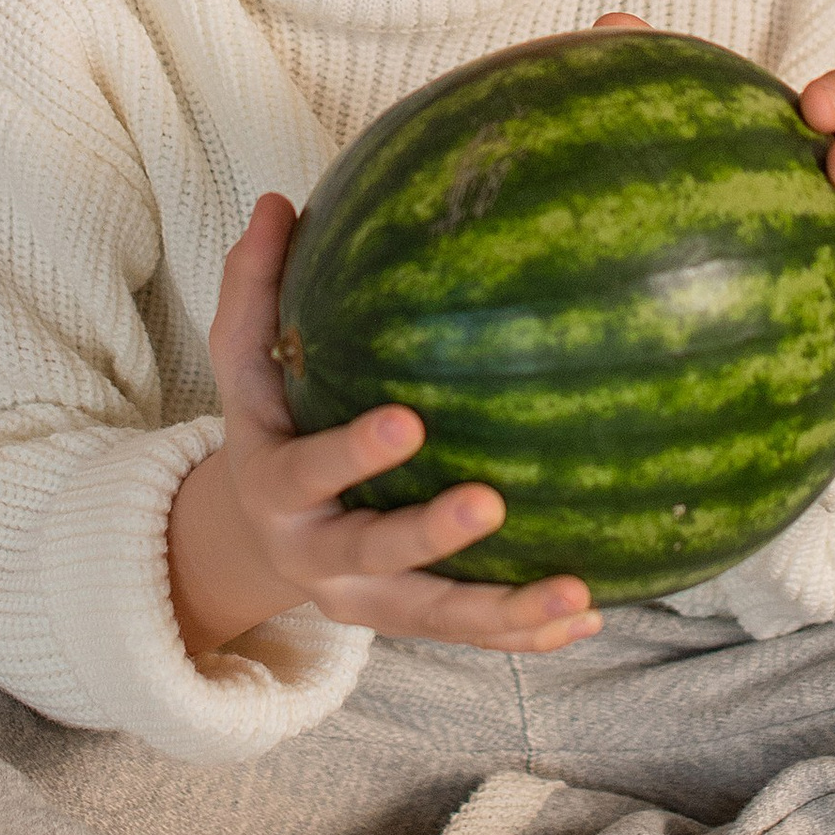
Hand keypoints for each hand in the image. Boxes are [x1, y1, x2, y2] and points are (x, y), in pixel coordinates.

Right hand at [165, 195, 602, 661]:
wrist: (252, 534)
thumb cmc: (269, 419)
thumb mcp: (243, 360)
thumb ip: (254, 287)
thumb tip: (280, 202)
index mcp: (276, 488)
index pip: (308, 471)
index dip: (353, 454)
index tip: (409, 420)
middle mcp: (316, 556)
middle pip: (373, 556)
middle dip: (429, 536)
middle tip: (492, 504)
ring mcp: (366, 599)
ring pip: (435, 616)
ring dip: (506, 610)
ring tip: (577, 594)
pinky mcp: (409, 621)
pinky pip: (471, 633)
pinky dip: (529, 630)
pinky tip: (591, 615)